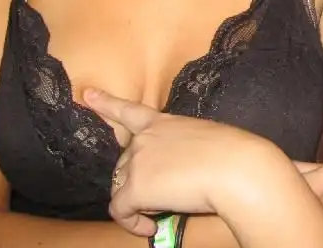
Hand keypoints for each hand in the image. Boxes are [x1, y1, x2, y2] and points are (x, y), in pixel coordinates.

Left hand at [85, 88, 285, 236]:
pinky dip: (132, 223)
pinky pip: (121, 211)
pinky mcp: (135, 188)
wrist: (234, 168)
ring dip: (138, 201)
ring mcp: (137, 162)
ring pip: (121, 186)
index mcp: (164, 122)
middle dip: (137, 180)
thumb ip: (184, 148)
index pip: (130, 111)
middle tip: (165, 195)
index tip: (88, 95)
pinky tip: (150, 227)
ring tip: (165, 210)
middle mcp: (145, 139)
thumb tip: (184, 171)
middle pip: (125, 162)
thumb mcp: (204, 139)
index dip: (107, 103)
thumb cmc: (232, 153)